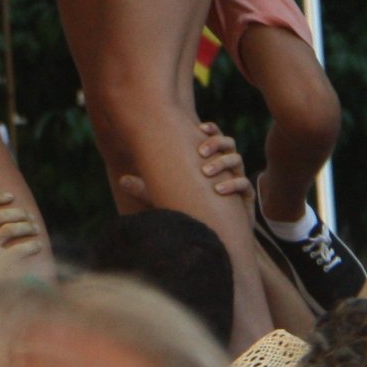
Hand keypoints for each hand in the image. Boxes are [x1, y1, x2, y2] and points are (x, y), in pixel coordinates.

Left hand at [111, 124, 248, 208]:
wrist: (211, 239)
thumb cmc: (187, 214)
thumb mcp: (163, 199)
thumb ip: (145, 190)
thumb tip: (122, 180)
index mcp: (208, 160)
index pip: (212, 136)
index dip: (210, 129)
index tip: (200, 127)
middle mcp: (224, 166)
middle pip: (227, 143)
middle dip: (215, 142)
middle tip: (200, 151)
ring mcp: (236, 180)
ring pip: (237, 160)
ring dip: (223, 162)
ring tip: (206, 172)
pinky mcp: (245, 198)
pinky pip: (244, 184)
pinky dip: (233, 184)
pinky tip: (219, 190)